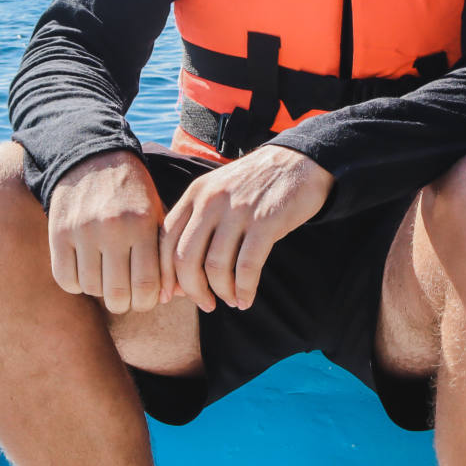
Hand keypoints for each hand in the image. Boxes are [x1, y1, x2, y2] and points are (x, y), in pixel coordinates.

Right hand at [47, 150, 167, 314]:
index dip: (148, 302)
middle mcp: (112, 229)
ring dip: (100, 291)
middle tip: (127, 295)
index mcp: (142, 224)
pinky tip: (86, 270)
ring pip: (91, 289)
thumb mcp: (156, 214)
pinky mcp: (58, 233)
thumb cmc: (133, 193)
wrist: (93, 157)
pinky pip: (65, 279)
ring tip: (107, 277)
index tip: (147, 298)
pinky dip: (77, 283)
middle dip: (125, 303)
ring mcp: (82, 232)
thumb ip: (165, 253)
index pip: (147, 285)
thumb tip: (172, 297)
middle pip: (118, 295)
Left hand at [160, 145, 332, 311]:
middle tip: (205, 304)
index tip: (171, 295)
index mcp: (195, 194)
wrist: (300, 161)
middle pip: (185, 258)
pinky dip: (244, 289)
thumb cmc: (256, 184)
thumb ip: (197, 221)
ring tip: (231, 300)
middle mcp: (211, 201)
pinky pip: (247, 266)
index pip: (165, 240)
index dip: (165, 273)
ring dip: (222, 292)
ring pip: (216, 266)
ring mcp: (238, 211)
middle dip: (192, 290)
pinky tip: (247, 298)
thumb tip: (180, 273)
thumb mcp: (218, 190)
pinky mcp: (266, 222)